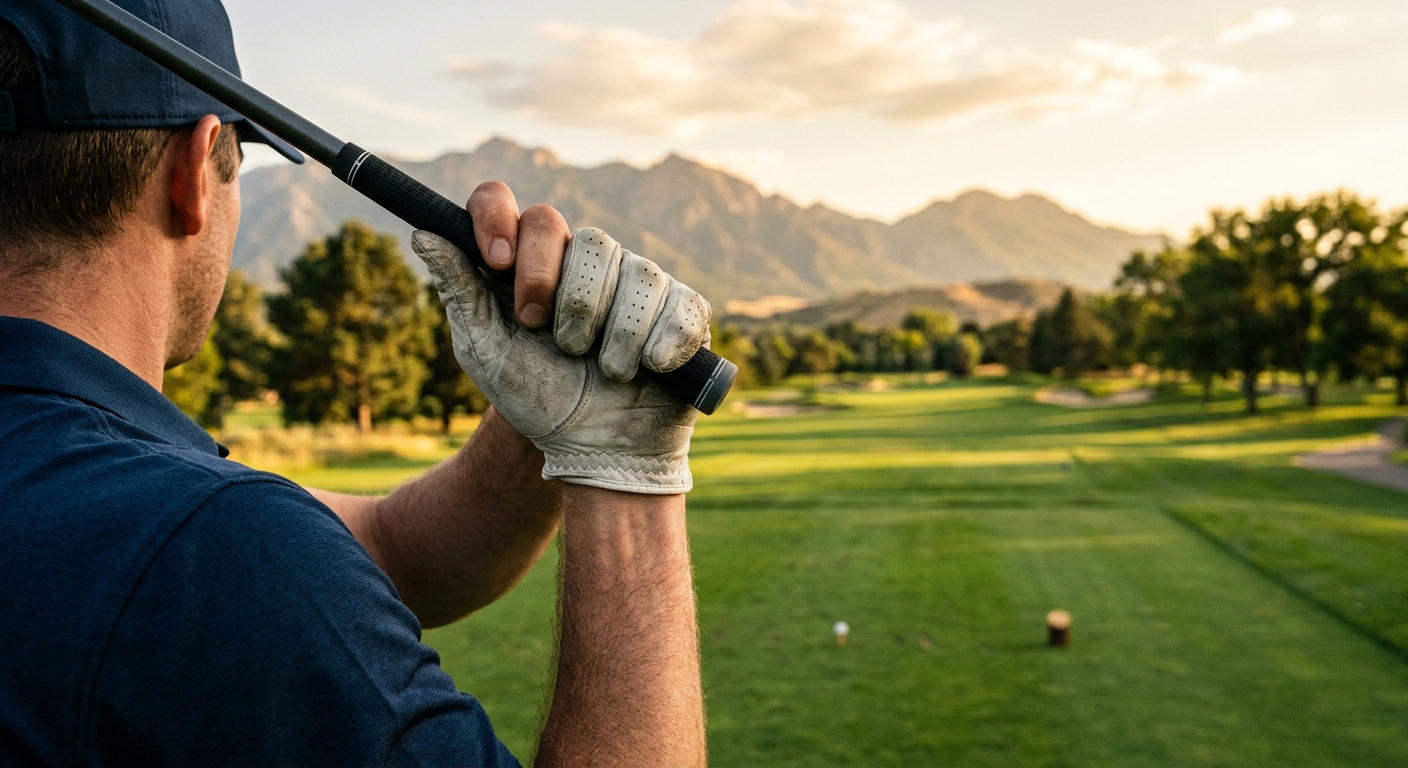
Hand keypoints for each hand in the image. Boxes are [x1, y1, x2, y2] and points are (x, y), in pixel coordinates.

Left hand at [412, 189, 710, 494]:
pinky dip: (659, 346)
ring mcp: (638, 279)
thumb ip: (460, 292)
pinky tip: (648, 369)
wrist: (598, 448)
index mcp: (527, 261)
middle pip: (581, 236)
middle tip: (557, 342)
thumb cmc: (536, 398)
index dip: (500, 220)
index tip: (497, 263)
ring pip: (636, 271)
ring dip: (613, 336)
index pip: (504, 202)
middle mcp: (584, 260)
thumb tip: (423, 233)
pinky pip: (678, 303)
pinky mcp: (683, 306)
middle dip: (567, 298)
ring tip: (605, 371)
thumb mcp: (486, 351)